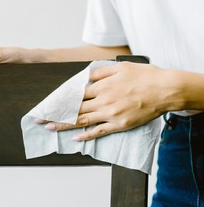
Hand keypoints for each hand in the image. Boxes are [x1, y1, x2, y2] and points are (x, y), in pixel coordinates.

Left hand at [40, 62, 172, 139]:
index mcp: (102, 86)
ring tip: (49, 128)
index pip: (75, 94)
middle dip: (54, 113)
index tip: (47, 104)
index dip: (60, 100)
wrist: (166, 90)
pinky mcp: (119, 125)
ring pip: (82, 121)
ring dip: (64, 125)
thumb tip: (83, 77)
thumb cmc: (145, 76)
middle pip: (74, 109)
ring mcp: (111, 115)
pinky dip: (86, 136)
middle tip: (39, 119)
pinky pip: (99, 132)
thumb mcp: (121, 67)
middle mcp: (103, 101)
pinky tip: (75, 139)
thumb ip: (100, 73)